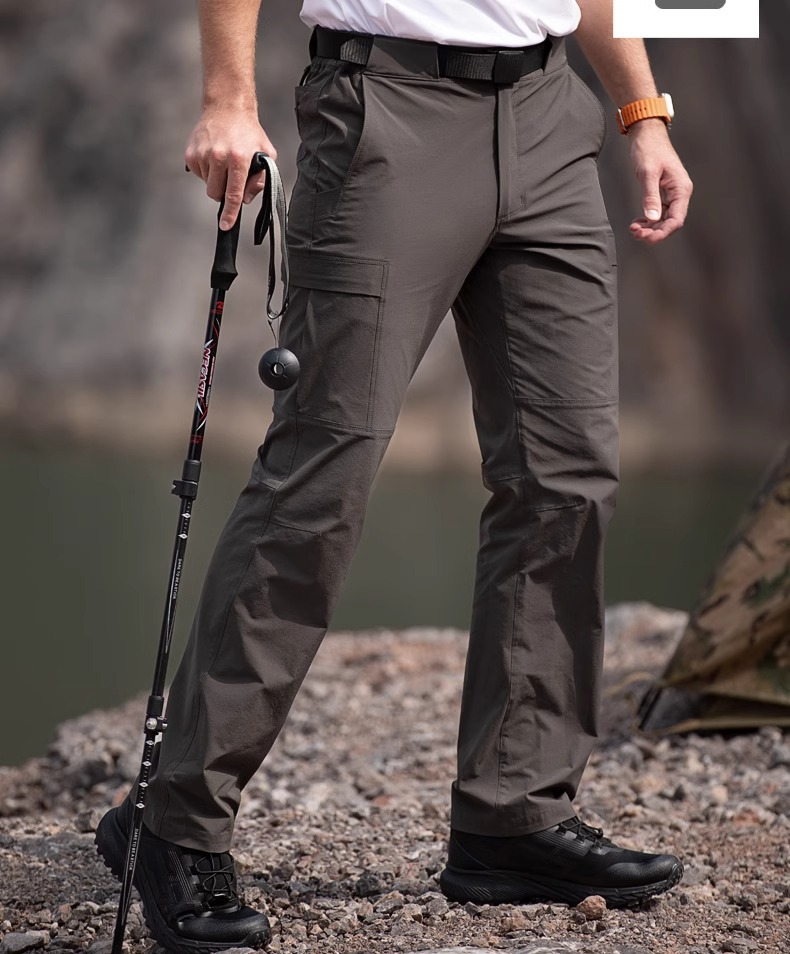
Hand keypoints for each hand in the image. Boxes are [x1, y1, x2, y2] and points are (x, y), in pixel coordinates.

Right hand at [184, 107, 277, 230]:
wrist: (227, 107)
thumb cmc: (249, 133)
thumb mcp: (266, 154)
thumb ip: (261, 180)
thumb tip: (245, 199)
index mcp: (239, 158)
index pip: (233, 193)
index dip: (230, 213)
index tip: (226, 226)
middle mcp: (219, 156)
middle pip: (216, 193)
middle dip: (223, 192)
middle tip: (231, 177)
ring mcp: (203, 154)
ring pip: (207, 185)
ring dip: (215, 180)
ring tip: (223, 161)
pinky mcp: (191, 153)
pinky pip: (198, 175)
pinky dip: (206, 171)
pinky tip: (213, 156)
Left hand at [627, 120, 692, 244]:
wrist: (646, 133)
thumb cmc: (649, 148)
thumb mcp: (648, 173)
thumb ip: (650, 195)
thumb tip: (652, 218)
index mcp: (681, 188)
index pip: (676, 219)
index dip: (663, 232)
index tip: (648, 239)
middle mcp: (679, 193)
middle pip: (670, 222)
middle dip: (654, 231)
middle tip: (635, 234)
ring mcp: (671, 193)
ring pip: (663, 219)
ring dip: (650, 227)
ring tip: (633, 229)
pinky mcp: (663, 192)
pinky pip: (658, 212)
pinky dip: (648, 220)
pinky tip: (637, 222)